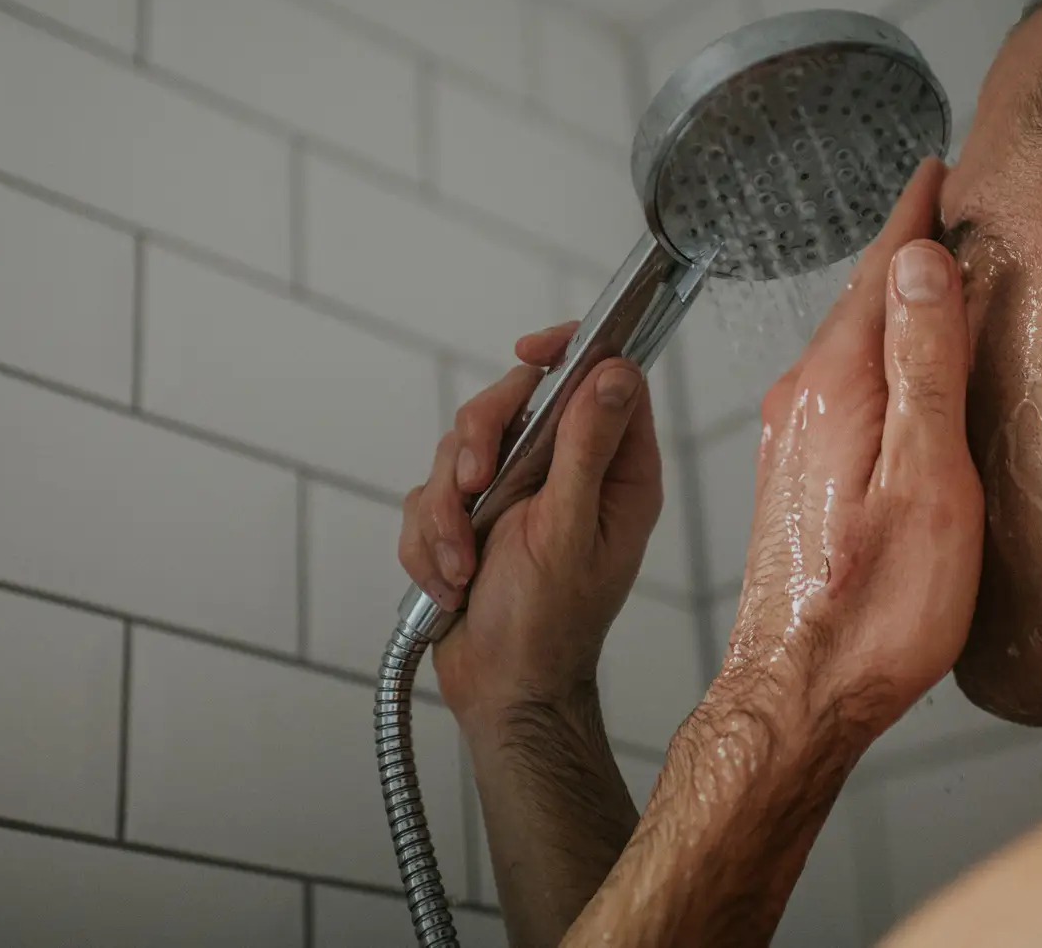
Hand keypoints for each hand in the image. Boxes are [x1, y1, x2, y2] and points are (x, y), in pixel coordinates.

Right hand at [397, 324, 662, 727]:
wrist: (502, 691)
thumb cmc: (549, 626)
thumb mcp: (570, 531)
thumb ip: (587, 448)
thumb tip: (613, 372)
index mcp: (612, 470)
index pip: (600, 375)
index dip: (567, 351)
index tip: (529, 353)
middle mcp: (565, 472)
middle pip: (512, 402)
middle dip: (478, 446)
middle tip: (474, 489)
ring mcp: (513, 493)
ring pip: (458, 449)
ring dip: (448, 513)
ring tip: (462, 566)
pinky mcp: (468, 516)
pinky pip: (428, 496)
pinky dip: (430, 541)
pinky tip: (452, 583)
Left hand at [714, 159, 984, 743]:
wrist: (799, 694)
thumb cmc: (876, 610)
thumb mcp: (926, 482)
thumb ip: (926, 366)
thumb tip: (923, 260)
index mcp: (837, 388)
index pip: (881, 273)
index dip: (914, 215)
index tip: (937, 165)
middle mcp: (803, 400)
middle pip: (862, 301)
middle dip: (905, 249)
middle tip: (944, 201)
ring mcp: (793, 438)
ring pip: (850, 343)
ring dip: (891, 303)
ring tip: (931, 269)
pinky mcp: (797, 475)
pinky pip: (842, 384)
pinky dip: (877, 354)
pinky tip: (899, 367)